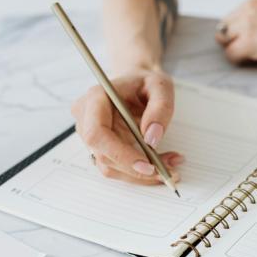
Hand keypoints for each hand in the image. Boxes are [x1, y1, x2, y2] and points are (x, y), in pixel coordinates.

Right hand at [71, 69, 182, 184]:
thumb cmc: (146, 82)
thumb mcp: (161, 86)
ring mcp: (90, 135)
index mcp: (96, 98)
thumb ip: (160, 109)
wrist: (137, 83)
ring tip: (169, 165)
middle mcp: (86, 117)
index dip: (120, 154)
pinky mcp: (100, 147)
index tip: (148, 166)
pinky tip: (161, 164)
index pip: (97, 133)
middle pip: (103, 155)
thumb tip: (151, 139)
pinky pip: (116, 167)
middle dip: (136, 169)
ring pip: (109, 167)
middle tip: (168, 171)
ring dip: (140, 174)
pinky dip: (138, 172)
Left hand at [215, 0, 256, 70]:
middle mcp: (250, 7)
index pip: (233, 17)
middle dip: (235, 42)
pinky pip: (231, 56)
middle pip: (224, 29)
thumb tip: (253, 35)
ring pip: (225, 42)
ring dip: (237, 52)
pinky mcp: (250, 42)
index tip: (253, 43)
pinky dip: (241, 62)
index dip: (240, 33)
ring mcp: (248, 24)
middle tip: (254, 54)